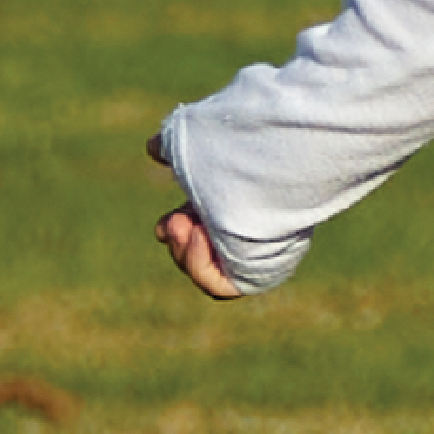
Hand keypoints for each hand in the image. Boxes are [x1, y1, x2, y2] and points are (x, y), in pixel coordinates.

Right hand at [147, 132, 243, 301]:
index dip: (176, 229)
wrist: (281, 162)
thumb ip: (178, 151)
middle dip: (177, 237)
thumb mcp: (205, 149)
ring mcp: (251, 255)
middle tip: (174, 221)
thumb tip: (152, 147)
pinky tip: (201, 237)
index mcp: (237, 207)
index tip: (169, 220)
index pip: (202, 229)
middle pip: (200, 250)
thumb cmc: (248, 151)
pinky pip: (222, 286)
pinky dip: (201, 266)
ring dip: (185, 251)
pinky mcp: (257, 276)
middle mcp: (246, 233)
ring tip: (184, 225)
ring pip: (205, 269)